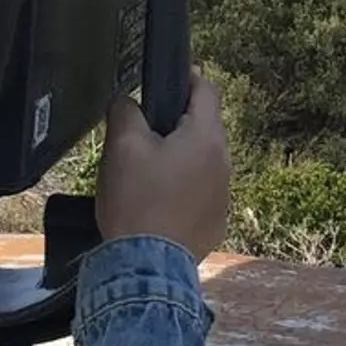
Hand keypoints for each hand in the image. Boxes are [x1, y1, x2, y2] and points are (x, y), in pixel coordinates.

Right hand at [94, 75, 230, 261]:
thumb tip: (128, 101)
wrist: (146, 266)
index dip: (185, 78)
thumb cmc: (136, 201)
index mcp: (206, 137)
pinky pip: (199, 193)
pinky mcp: (215, 221)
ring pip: (201, 162)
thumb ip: (125, 110)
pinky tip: (156, 203)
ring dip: (178, 159)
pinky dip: (182, 190)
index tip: (166, 81)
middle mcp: (224, 163)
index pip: (205, 90)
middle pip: (203, 127)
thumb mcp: (122, 146)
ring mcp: (223, 194)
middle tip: (142, 133)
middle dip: (175, 124)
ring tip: (145, 173)